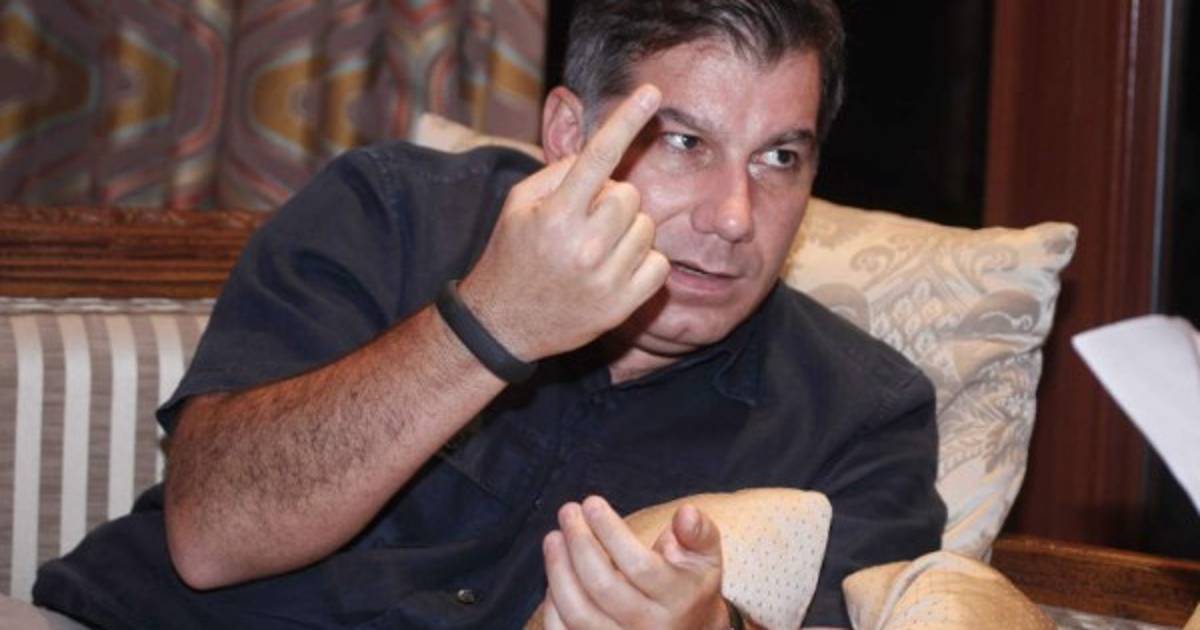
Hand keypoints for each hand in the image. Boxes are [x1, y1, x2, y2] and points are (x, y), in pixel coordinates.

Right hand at [456, 85, 669, 361]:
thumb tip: (600, 157)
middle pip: (629, 194)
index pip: (598, 156)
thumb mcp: (518, 205)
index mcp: (555, 215)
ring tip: (596, 249)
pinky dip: (643, 261)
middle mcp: (583, 246)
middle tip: (584, 222)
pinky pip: (659, 263)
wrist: (503, 324)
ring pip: (646, 227)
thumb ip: (557, 173)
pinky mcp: (622, 306)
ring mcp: (605, 279)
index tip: (652, 93)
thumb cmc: (512, 255)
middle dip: (611, 200)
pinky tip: (614, 269)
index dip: (626, 120)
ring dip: (627, 231)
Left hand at [540, 495, 726, 629]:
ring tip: (554, 538)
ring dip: (558, 571)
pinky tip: (556, 573)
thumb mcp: (705, 558)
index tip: (592, 503)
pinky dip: (552, 604)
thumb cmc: (688, 586)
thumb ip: (699, 532)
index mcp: (678, 600)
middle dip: (579, 543)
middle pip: (603, 586)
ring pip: (578, 613)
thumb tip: (685, 513)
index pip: (639, 566)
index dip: (611, 532)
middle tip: (569, 512)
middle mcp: (650, 628)